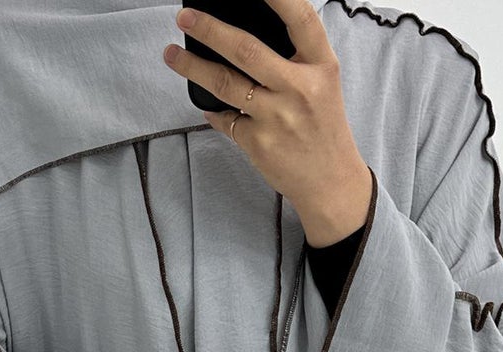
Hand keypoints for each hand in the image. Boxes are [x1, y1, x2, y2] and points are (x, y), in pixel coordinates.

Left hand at [163, 1, 372, 245]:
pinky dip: (213, 111)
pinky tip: (208, 106)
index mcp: (321, 66)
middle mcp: (299, 88)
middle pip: (246, 49)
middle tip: (184, 17)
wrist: (331, 183)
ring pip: (225, 83)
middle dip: (209, 29)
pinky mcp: (259, 143)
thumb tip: (247, 34)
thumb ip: (297, 58)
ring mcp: (277, 117)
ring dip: (192, 67)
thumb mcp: (323, 84)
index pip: (300, 18)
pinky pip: (225, 118)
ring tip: (172, 54)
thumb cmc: (324, 129)